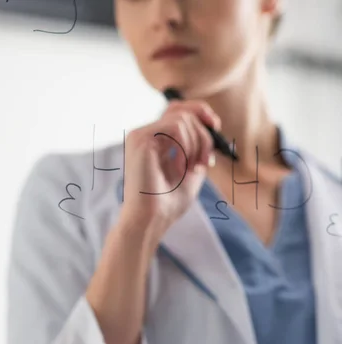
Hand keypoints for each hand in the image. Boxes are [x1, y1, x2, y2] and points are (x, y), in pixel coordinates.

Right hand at [119, 98, 220, 238]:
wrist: (152, 220)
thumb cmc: (168, 203)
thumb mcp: (191, 170)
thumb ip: (198, 147)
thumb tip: (211, 126)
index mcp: (154, 141)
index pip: (177, 110)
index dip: (200, 112)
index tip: (216, 126)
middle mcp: (145, 135)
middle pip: (182, 111)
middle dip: (204, 135)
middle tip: (206, 162)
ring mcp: (140, 135)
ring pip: (182, 119)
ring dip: (197, 145)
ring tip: (192, 169)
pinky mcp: (140, 139)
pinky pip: (175, 127)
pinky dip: (185, 147)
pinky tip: (180, 168)